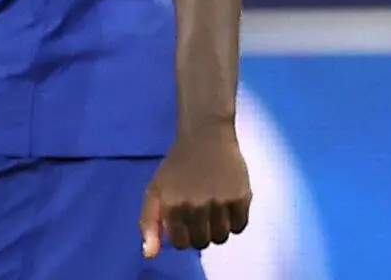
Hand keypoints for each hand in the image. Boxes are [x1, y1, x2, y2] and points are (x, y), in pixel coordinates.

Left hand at [139, 125, 251, 257]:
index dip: (183, 235)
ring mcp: (220, 201)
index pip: (181, 244)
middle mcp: (196, 206)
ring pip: (221, 237)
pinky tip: (228, 206)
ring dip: (218, 229)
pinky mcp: (241, 195)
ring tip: (214, 210)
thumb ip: (149, 224)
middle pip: (202, 243)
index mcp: (173, 206)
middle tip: (201, 214)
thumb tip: (150, 255)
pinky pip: (240, 226)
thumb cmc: (177, 165)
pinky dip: (235, 221)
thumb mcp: (155, 191)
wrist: (206, 134)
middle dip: (200, 233)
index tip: (185, 221)